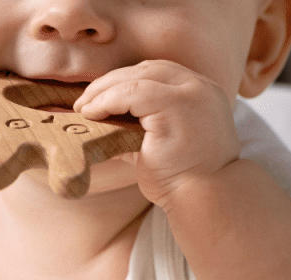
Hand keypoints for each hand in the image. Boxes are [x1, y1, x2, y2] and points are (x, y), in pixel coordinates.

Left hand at [74, 60, 243, 206]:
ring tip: (83, 108)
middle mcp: (200, 88)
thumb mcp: (159, 146)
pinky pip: (133, 92)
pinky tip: (92, 113)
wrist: (206, 199)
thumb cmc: (184, 179)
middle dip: (110, 82)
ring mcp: (191, 94)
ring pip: (137, 77)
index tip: (100, 97)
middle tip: (84, 101)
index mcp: (201, 93)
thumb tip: (99, 125)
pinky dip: (108, 100)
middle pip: (147, 69)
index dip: (125, 80)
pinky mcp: (176, 106)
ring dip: (104, 90)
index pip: (158, 73)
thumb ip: (136, 129)